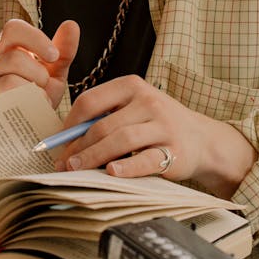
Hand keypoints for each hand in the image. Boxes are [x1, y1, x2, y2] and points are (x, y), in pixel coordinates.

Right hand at [0, 19, 79, 110]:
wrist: (33, 128)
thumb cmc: (42, 96)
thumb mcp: (56, 72)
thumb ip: (64, 50)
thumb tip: (71, 24)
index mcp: (10, 49)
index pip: (13, 28)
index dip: (35, 39)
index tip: (54, 56)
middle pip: (15, 58)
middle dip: (38, 74)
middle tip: (44, 85)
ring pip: (9, 81)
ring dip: (32, 92)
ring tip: (37, 100)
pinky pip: (6, 102)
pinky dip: (26, 106)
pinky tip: (30, 110)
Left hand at [52, 76, 255, 196]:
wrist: (202, 139)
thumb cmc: (156, 124)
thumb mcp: (132, 109)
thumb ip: (103, 117)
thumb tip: (64, 140)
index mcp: (131, 86)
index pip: (90, 101)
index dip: (69, 125)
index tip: (57, 143)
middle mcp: (148, 101)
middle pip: (103, 124)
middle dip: (78, 146)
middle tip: (63, 164)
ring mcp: (163, 125)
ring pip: (121, 140)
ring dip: (94, 157)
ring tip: (77, 170)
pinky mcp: (175, 151)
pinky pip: (146, 159)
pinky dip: (127, 167)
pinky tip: (111, 173)